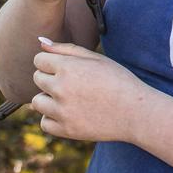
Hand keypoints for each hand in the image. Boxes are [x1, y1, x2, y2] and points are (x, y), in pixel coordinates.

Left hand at [31, 38, 149, 144]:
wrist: (135, 112)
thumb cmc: (118, 80)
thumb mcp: (95, 58)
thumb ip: (65, 48)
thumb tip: (40, 42)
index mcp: (68, 67)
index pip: (39, 60)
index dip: (51, 62)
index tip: (65, 67)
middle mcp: (61, 88)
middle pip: (37, 78)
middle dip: (50, 78)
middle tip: (72, 83)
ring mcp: (62, 111)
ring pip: (37, 102)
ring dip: (48, 99)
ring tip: (69, 99)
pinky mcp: (66, 130)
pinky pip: (44, 123)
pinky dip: (52, 118)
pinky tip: (68, 113)